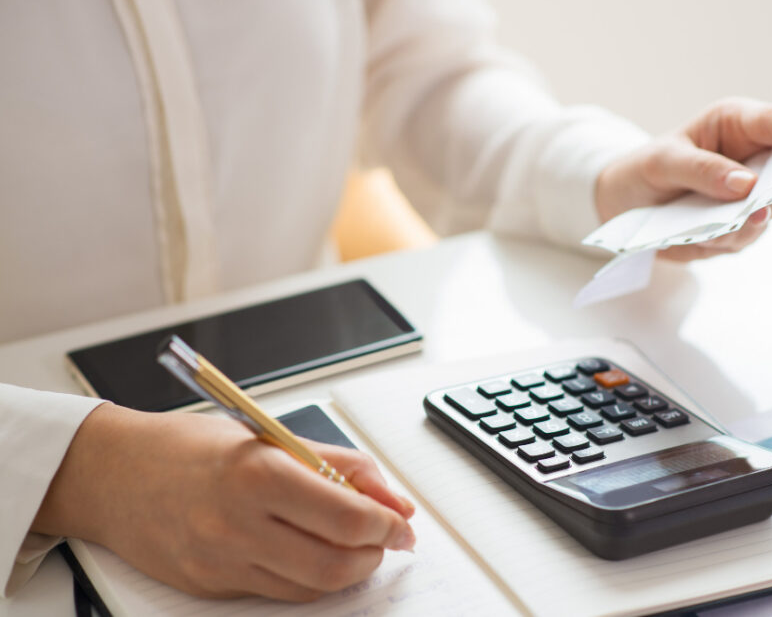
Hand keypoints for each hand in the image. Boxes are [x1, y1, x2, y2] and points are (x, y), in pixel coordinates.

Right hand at [32, 403, 415, 600]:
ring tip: (353, 545)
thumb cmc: (188, 446)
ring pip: (310, 587)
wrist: (110, 474)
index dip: (388, 524)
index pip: (348, 517)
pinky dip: (309, 579)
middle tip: (387, 538)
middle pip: (335, 563)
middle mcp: (238, 525)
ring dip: (347, 570)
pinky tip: (313, 554)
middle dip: (375, 554)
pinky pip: (277, 594)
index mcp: (258, 475)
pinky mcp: (210, 586)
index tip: (402, 521)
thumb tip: (391, 497)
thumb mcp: (270, 437)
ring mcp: (221, 563)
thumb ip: (338, 465)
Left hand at [595, 98, 771, 260]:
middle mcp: (753, 160)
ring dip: (748, 220)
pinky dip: (726, 239)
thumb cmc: (647, 169)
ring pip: (767, 212)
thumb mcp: (662, 163)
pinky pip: (743, 237)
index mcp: (737, 126)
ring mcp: (750, 198)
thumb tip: (746, 185)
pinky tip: (710, 236)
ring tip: (731, 222)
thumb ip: (702, 170)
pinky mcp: (738, 229)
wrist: (625, 204)